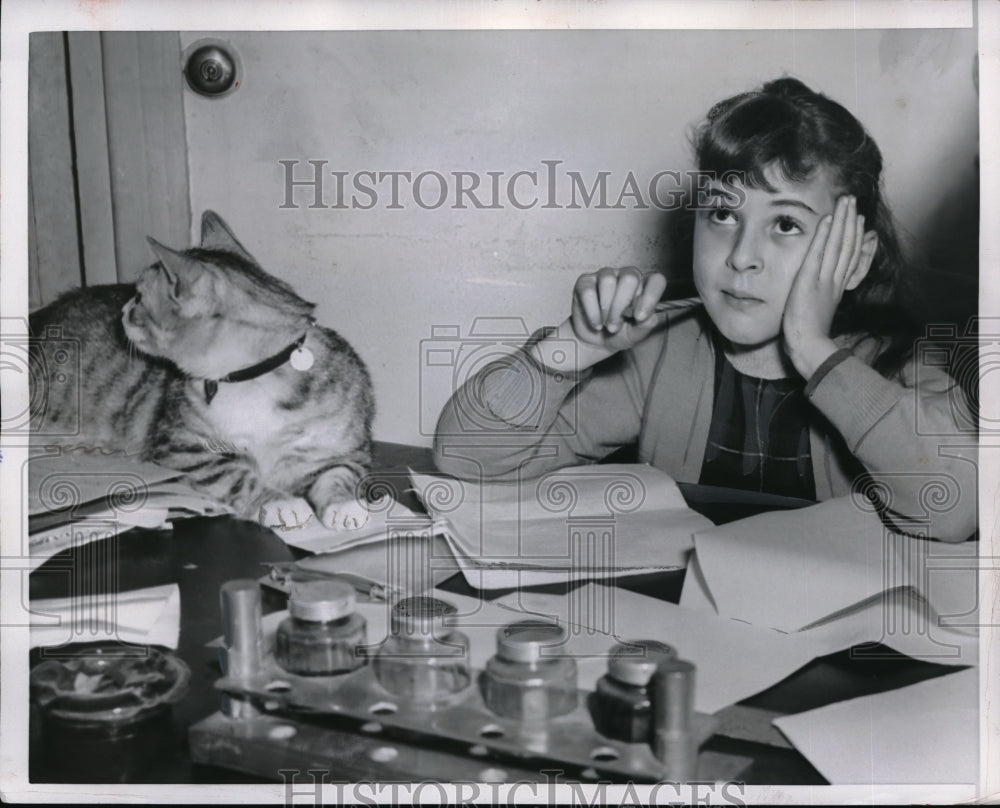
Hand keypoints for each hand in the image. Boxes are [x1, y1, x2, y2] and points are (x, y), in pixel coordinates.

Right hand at [568, 267, 669, 366]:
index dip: (650, 297)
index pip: (656, 280)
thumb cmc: (620, 333)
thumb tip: (643, 314)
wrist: (595, 341)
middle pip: (630, 278)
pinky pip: (588, 291)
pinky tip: (595, 323)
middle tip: (615, 326)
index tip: (640, 317)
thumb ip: (646, 323)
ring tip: (605, 324)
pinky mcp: (585, 282)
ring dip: (606, 309)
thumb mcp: (637, 333)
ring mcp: (605, 276)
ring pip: (608, 281)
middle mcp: (626, 276)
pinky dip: (592, 312)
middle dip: (621, 306)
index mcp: (644, 286)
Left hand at [782, 195, 868, 377]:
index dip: (857, 237)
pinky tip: (827, 219)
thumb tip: (826, 295)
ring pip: (838, 245)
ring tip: (845, 201)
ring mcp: (823, 280)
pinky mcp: (809, 282)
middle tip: (853, 201)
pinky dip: (823, 236)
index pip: (851, 257)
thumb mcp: (821, 312)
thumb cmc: (811, 336)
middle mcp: (834, 281)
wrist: (809, 347)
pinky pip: (818, 255)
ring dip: (841, 221)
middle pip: (848, 245)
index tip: (861, 221)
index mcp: (838, 288)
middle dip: (851, 221)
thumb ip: (825, 299)